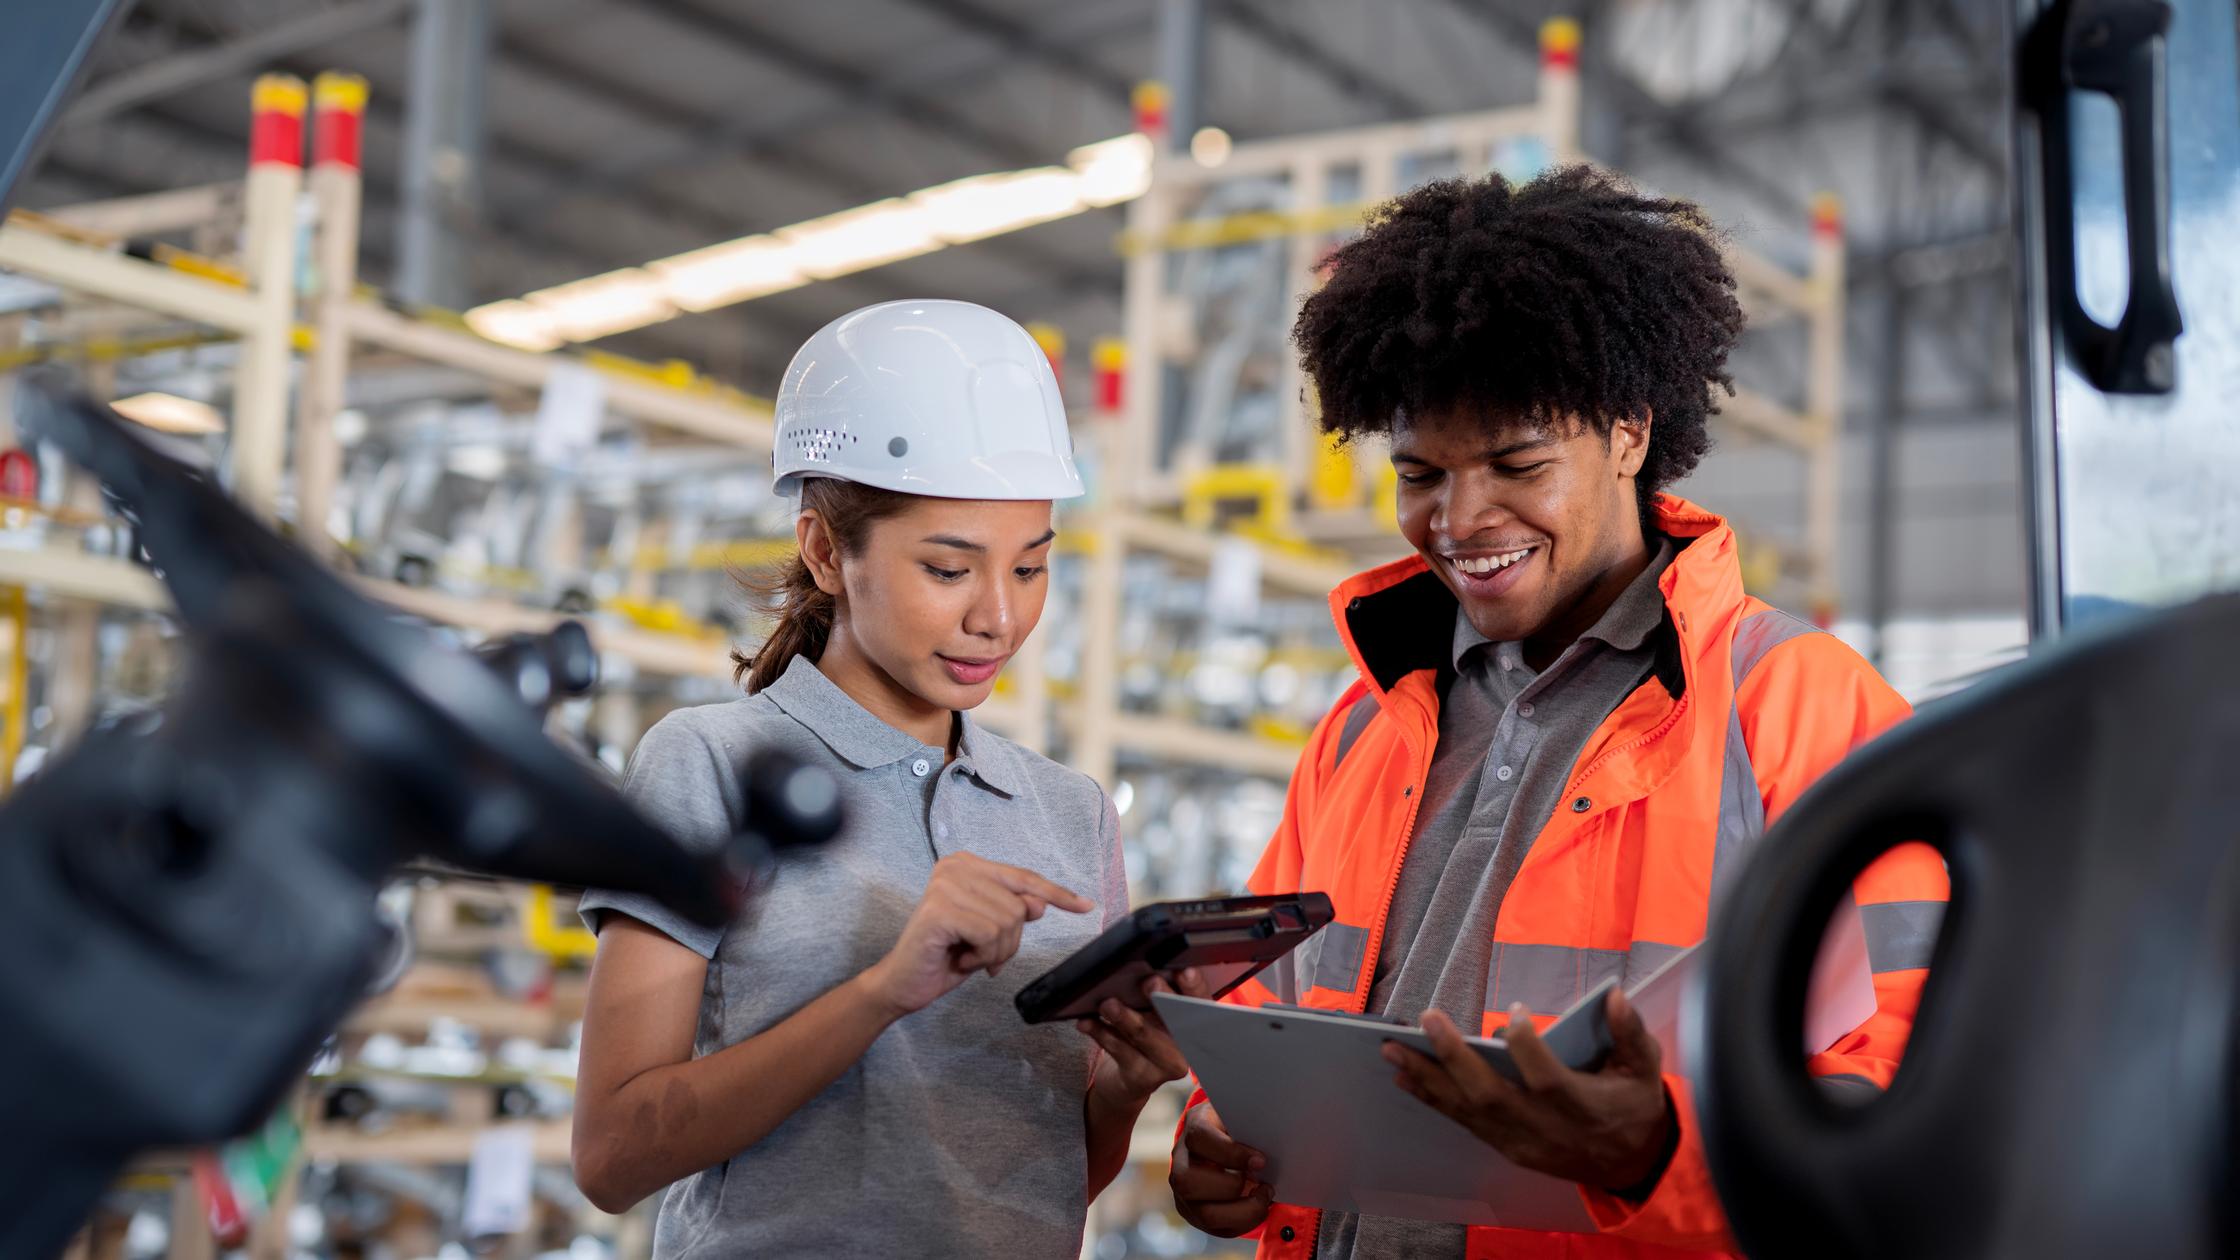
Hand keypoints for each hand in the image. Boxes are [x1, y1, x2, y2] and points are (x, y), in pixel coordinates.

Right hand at [864, 852, 1091, 1016]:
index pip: (1024, 877)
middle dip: (1008, 941)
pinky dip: (981, 957)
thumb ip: (1013, 912)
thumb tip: (1040, 903)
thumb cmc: (946, 955)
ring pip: (1008, 922)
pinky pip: (989, 935)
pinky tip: (958, 958)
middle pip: (1020, 906)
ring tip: (967, 955)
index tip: (1086, 906)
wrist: (903, 983)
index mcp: (968, 864)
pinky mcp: (939, 909)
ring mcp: (945, 885)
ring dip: (993, 952)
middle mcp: (955, 866)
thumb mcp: (989, 932)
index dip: (1057, 894)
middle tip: (978, 953)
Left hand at [1079, 968, 1213, 1104]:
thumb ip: (1156, 992)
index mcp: (1196, 1020)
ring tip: (1108, 1004)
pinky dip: (1101, 1033)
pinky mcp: (1142, 1077)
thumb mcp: (1154, 1012)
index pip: (1200, 999)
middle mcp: (1188, 1044)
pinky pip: (1119, 1051)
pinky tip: (1087, 1022)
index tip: (1185, 971)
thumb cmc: (1146, 1032)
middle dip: (1162, 998)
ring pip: (1143, 1035)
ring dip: (1124, 1017)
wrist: (1133, 1078)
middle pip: (1175, 1017)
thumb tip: (1139, 966)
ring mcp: (1167, 1064)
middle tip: (1150, 982)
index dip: (1194, 986)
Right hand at [1168, 1101, 1274, 1236]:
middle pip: (1188, 1182)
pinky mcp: (1195, 1215)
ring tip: (1264, 1196)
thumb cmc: (1237, 1127)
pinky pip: (1219, 1229)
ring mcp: (1184, 1192)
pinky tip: (1258, 1206)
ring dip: (1244, 1210)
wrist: (1223, 1145)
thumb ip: (1250, 1124)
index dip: (1231, 1153)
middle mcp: (1180, 1162)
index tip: (1260, 1161)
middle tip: (1262, 1182)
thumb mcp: (1241, 1116)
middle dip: (1232, 1186)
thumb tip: (1275, 1136)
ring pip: (1205, 1213)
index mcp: (1193, 1127)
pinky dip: (1245, 1221)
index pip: (1199, 1139)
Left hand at [1383, 987, 1676, 1194]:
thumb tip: (1615, 996)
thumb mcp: (1645, 1068)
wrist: (1631, 1165)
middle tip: (1428, 1018)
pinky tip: (1405, 1076)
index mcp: (1582, 1107)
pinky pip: (1464, 1122)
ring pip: (1469, 1111)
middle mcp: (1545, 1128)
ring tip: (1392, 1048)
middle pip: (1492, 1096)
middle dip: (1455, 1058)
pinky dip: (1432, 1098)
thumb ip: (1630, 1032)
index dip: (1529, 1047)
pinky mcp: (1507, 1147)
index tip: (1517, 1011)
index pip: (1547, 1079)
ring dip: (1427, 1078)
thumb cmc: (1634, 1106)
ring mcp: (1521, 1142)